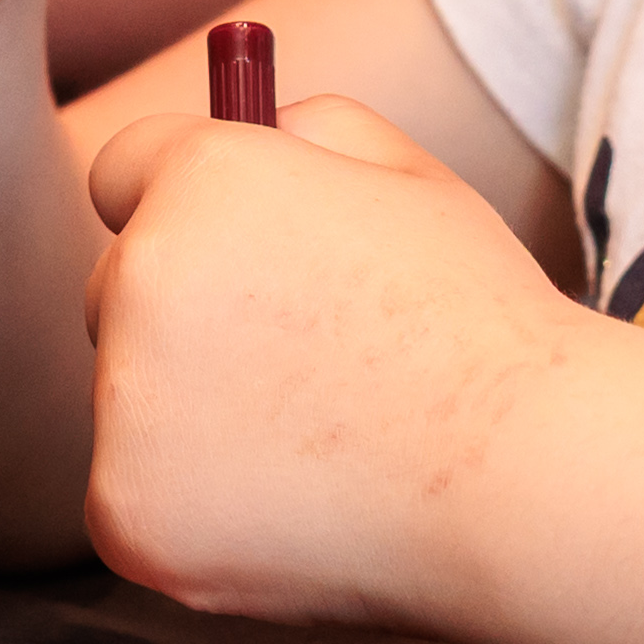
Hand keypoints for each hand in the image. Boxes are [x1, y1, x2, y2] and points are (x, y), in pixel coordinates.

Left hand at [57, 86, 567, 620]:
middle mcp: (140, 277)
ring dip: (194, 423)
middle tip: (296, 368)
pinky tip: (297, 510)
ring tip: (322, 447)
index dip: (176, 207)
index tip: (222, 253)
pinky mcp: (125, 512)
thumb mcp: (414, 178)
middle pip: (116, 291)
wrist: (526, 471)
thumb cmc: (483, 322)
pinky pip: (136, 500)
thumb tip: (259, 130)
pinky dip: (196, 513)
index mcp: (204, 180)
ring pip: (134, 405)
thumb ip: (319, 129)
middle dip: (180, 321)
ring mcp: (125, 404)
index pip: (123, 171)